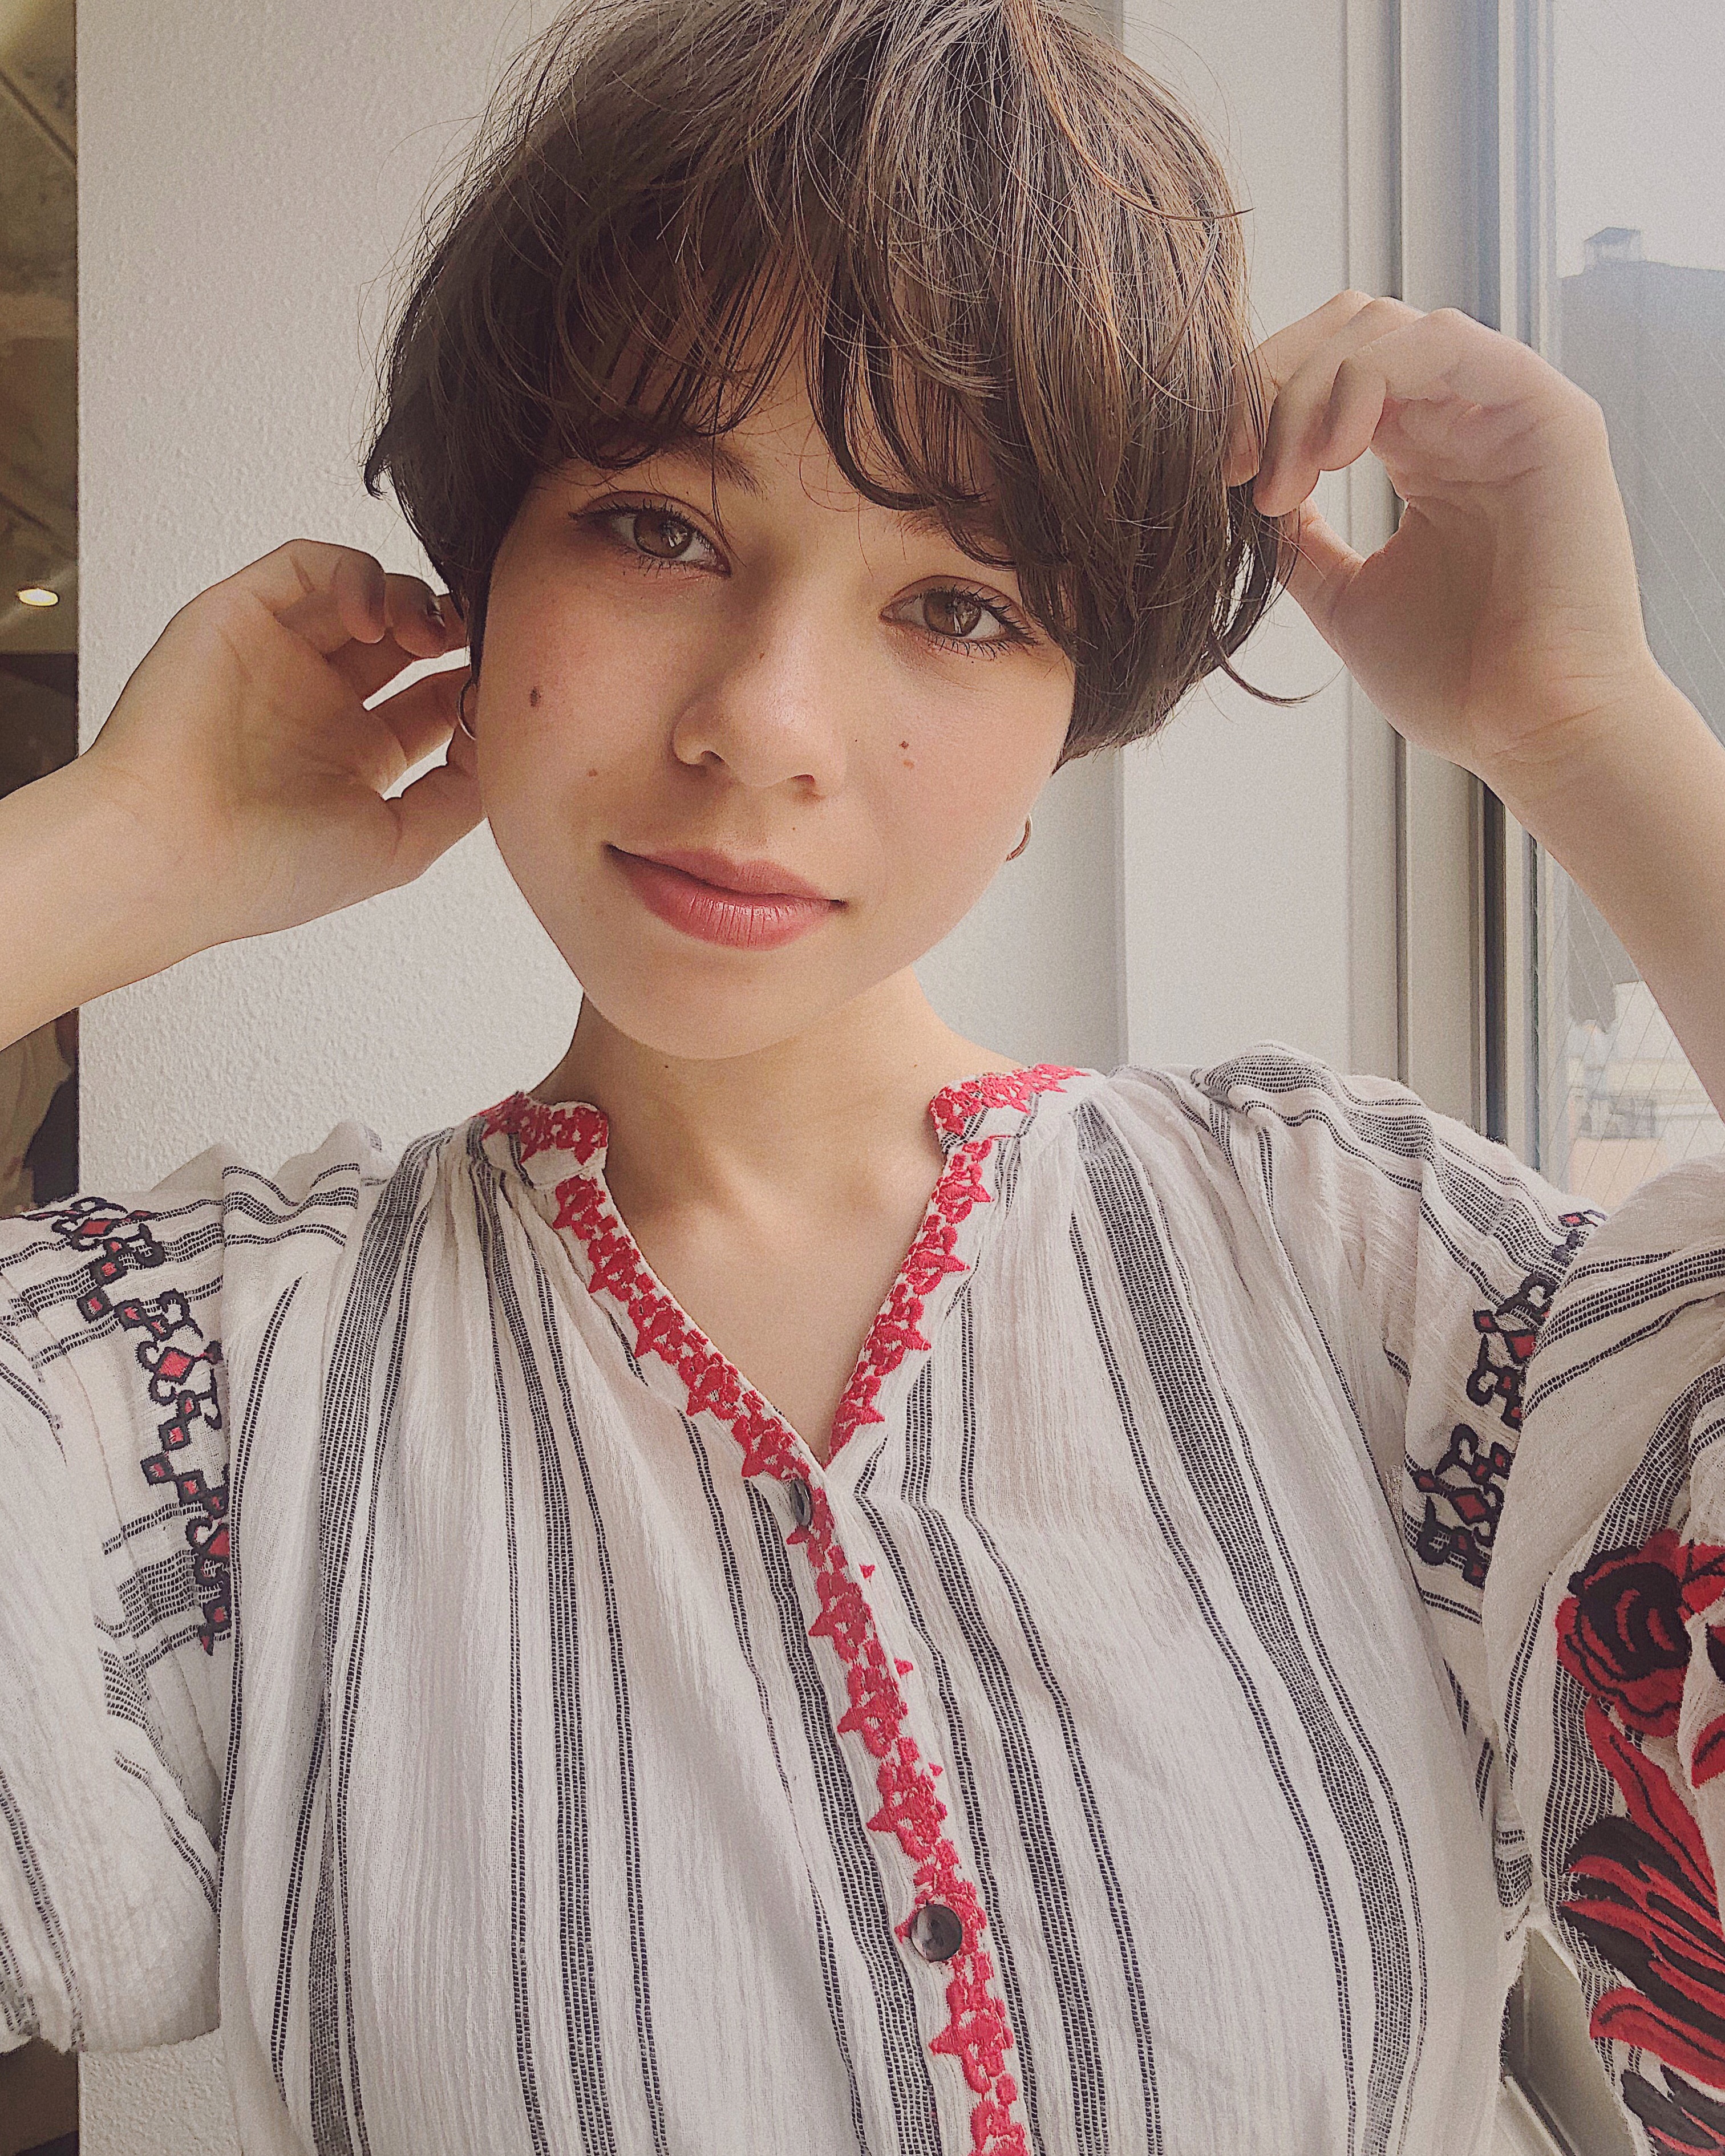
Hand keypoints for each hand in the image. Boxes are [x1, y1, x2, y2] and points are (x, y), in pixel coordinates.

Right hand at [81, 539, 481, 949]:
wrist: (170, 854)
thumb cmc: (270, 870)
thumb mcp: (399, 845)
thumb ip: (461, 795)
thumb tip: (503, 739)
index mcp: (356, 758)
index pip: (435, 702)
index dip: (477, 687)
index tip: (509, 687)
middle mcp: (321, 703)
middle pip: (408, 642)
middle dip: (456, 633)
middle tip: (487, 637)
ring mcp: (282, 656)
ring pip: (365, 595)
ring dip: (413, 601)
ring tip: (431, 632)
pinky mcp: (241, 614)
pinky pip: (305, 564)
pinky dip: (354, 573)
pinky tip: (377, 616)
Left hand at [1225, 290, 1661, 812]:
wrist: (1534, 732)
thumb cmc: (1454, 681)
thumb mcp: (1345, 597)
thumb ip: (1300, 539)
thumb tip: (1246, 490)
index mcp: (1422, 450)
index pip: (1324, 371)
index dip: (1254, 404)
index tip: (1216, 474)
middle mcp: (1462, 416)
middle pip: (1345, 329)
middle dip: (1267, 383)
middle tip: (1233, 466)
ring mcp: (1505, 407)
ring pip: (1381, 328)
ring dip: (1304, 392)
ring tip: (1281, 486)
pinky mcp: (1546, 412)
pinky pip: (1442, 342)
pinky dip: (1367, 380)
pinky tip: (1331, 455)